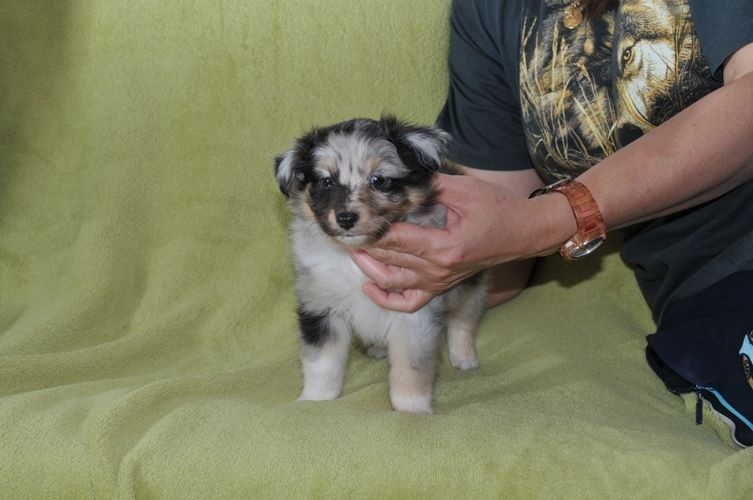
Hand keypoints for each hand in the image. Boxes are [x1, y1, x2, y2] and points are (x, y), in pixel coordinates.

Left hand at [351, 173, 560, 311]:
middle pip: (389, 260)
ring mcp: (439, 282)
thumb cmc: (498, 209)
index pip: (396, 239)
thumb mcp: (464, 189)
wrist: (524, 233)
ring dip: (367, 268)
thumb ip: (429, 185)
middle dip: (362, 245)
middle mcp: (438, 270)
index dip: (370, 229)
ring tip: (351, 250)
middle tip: (343, 230)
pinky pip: (408, 303)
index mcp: (444, 246)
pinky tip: (368, 286)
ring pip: (392, 282)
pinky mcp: (441, 287)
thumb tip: (398, 178)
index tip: (351, 218)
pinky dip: (386, 300)